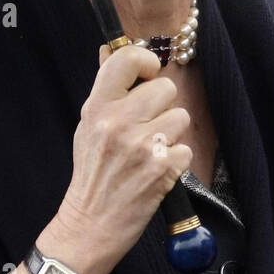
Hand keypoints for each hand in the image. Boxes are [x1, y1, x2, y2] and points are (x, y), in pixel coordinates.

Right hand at [49, 42, 192, 273]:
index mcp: (97, 107)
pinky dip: (176, 161)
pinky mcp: (162, 168)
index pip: (127, 58)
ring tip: (151, 152)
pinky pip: (186, 148)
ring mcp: (141, 145)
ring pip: (181, 117)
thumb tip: (109, 49)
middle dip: (162, 107)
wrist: (90, 224)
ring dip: (172, 135)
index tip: (147, 77)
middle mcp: (118, 122)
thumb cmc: (91, 173)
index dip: (146, 63)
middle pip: (166, 88)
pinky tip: (157, 172)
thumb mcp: (87, 126)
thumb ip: (105, 90)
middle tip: (147, 128)